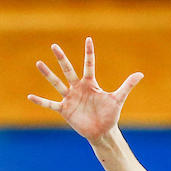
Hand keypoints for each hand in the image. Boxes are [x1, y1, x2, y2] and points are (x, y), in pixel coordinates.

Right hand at [28, 37, 142, 145]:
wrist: (102, 131)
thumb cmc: (110, 115)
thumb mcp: (118, 99)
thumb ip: (127, 85)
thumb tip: (140, 74)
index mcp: (91, 83)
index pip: (89, 64)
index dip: (89, 53)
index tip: (88, 39)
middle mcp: (78, 88)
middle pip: (68, 70)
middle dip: (61, 58)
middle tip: (54, 45)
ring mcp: (70, 98)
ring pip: (57, 83)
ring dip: (48, 74)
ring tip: (39, 63)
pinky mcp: (65, 109)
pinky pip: (50, 104)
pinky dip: (41, 101)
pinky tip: (30, 96)